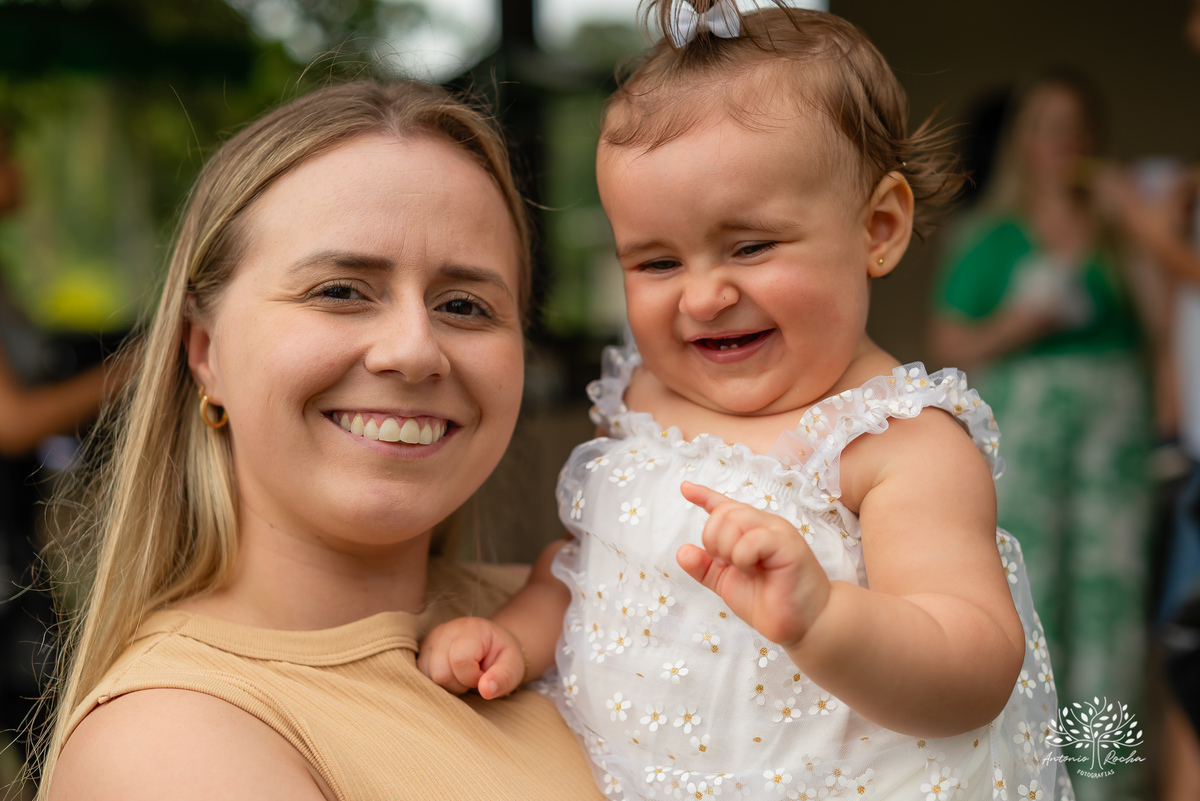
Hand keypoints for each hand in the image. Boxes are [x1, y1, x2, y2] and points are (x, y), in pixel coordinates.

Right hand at [417, 617, 526, 699]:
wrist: (492, 645)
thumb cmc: (502, 656)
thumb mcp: (513, 665)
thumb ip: (503, 678)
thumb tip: (486, 690)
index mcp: (470, 628)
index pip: (460, 661)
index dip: (472, 677)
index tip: (483, 675)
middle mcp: (444, 631)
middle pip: (440, 673)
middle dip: (459, 684)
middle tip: (473, 678)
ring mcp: (430, 642)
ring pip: (427, 678)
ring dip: (447, 686)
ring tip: (462, 676)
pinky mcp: (421, 653)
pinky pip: (421, 678)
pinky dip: (436, 685)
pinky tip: (451, 677)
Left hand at [676, 482, 830, 647]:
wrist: (803, 624)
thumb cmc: (770, 601)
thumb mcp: (728, 583)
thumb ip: (705, 568)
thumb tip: (682, 551)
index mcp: (751, 531)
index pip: (726, 506)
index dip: (704, 495)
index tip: (685, 488)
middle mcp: (765, 525)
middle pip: (724, 512)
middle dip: (713, 539)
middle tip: (726, 563)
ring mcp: (778, 532)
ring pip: (735, 519)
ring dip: (727, 548)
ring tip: (742, 568)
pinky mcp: (788, 545)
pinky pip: (753, 538)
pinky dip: (742, 557)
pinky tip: (751, 570)